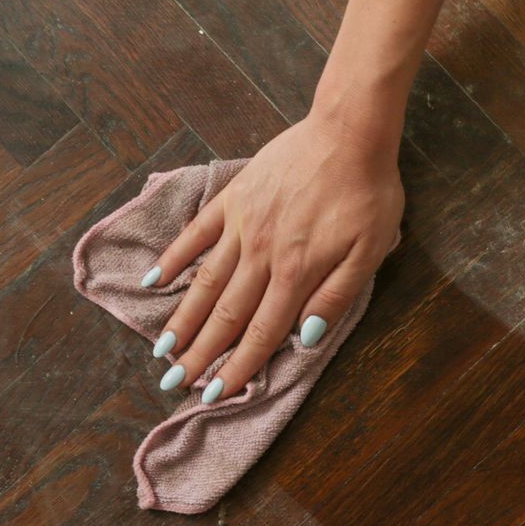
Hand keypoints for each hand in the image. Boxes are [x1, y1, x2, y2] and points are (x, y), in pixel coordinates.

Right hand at [146, 109, 403, 401]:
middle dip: (200, 354)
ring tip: (161, 348)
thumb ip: (335, 296)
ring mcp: (243, 224)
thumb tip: (303, 338)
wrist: (349, 131)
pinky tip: (154, 279)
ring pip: (205, 280)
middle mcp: (262, 253)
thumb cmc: (368, 195)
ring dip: (182, 317)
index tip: (213, 394)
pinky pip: (196, 233)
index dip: (237, 366)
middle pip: (226, 314)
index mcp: (297, 273)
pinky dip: (174, 257)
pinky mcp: (234, 198)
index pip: (261, 332)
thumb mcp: (370, 252)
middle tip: (174, 383)